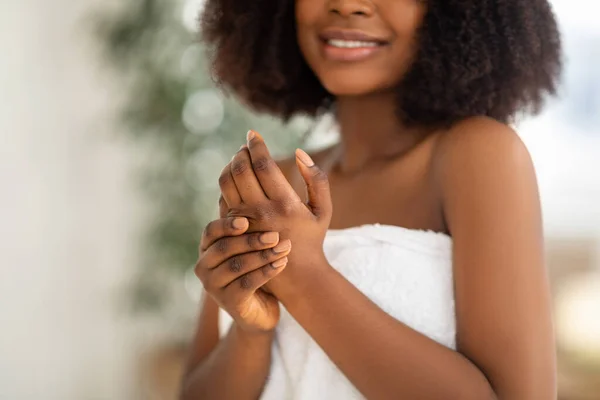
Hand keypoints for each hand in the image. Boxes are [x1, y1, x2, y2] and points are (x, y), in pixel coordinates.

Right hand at [195, 216, 291, 332]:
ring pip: (237, 265)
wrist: (260, 312)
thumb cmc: (254, 270)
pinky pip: (247, 283)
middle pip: (224, 248)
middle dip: (251, 240)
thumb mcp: (248, 247)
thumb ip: (245, 223)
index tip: (246, 221)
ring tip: (284, 247)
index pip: (211, 231)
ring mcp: (214, 287)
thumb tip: (247, 188)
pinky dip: (266, 271)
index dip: (227, 225)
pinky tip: (282, 263)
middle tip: (275, 235)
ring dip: (263, 255)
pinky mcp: (229, 303)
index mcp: (206, 249)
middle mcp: (204, 267)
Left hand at [218, 130, 332, 298]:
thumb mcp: (324, 210)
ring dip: (230, 165)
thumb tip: (299, 152)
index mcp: (285, 204)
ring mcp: (244, 223)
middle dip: (241, 152)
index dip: (256, 145)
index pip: (264, 165)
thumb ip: (317, 179)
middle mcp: (262, 212)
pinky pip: (223, 198)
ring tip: (240, 159)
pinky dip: (227, 183)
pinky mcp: (234, 230)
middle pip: (241, 170)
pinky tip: (236, 179)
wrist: (295, 277)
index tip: (253, 134)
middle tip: (246, 146)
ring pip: (226, 183)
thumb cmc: (312, 240)